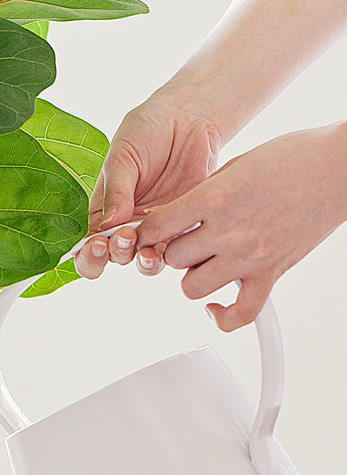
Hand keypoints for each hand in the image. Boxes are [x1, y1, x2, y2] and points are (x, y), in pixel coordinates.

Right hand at [75, 92, 222, 277]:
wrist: (188, 119)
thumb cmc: (147, 131)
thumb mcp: (122, 156)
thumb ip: (115, 192)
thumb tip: (107, 227)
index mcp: (103, 211)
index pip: (87, 245)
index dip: (88, 255)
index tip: (96, 244)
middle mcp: (127, 224)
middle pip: (114, 258)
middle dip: (116, 255)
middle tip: (124, 237)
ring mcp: (156, 227)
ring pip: (146, 261)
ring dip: (144, 263)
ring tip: (148, 252)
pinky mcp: (184, 225)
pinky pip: (179, 249)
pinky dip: (174, 252)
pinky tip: (174, 239)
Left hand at [134, 124, 346, 329]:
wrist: (337, 169)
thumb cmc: (293, 158)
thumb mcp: (235, 165)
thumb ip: (205, 194)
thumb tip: (181, 215)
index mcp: (215, 197)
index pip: (157, 227)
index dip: (145, 231)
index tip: (146, 232)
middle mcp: (229, 230)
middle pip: (172, 259)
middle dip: (174, 250)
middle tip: (186, 241)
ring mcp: (250, 257)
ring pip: (192, 288)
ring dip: (193, 276)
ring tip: (204, 262)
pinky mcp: (271, 275)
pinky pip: (239, 314)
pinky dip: (222, 316)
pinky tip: (215, 305)